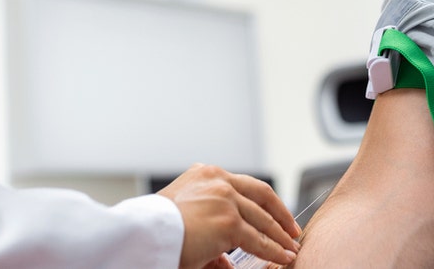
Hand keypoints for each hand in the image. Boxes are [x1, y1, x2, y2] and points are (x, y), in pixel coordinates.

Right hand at [158, 163, 300, 268]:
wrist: (142, 235)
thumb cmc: (154, 229)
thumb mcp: (182, 219)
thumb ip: (208, 230)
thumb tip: (227, 259)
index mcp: (203, 173)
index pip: (244, 184)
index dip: (264, 200)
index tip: (274, 211)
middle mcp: (216, 179)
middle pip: (261, 195)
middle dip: (280, 214)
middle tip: (290, 228)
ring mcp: (225, 199)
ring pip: (263, 219)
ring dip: (280, 235)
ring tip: (290, 246)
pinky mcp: (229, 222)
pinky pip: (259, 240)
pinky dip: (275, 250)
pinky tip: (285, 256)